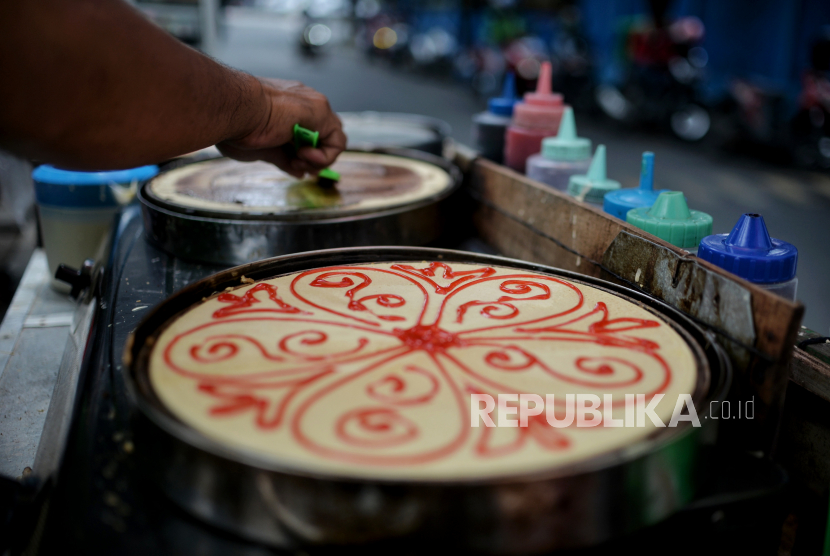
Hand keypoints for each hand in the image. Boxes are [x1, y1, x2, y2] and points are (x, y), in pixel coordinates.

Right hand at [217, 77, 345, 177]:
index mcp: (286, 109)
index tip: (292, 164)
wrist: (234, 110)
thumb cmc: (237, 126)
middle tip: (295, 163)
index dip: (305, 156)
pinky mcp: (320, 111)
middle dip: (313, 159)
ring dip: (318, 159)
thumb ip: (284, 159)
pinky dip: (325, 156)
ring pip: (332, 139)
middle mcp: (302, 104)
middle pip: (322, 137)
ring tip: (297, 159)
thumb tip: (299, 172)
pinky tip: (305, 155)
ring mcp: (312, 106)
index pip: (308, 135)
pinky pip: (337, 141)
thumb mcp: (264, 150)